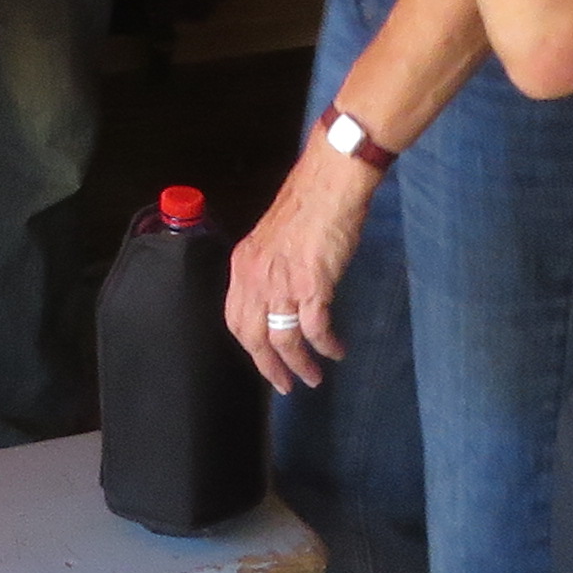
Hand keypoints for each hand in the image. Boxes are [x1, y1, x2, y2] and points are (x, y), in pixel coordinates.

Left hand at [227, 133, 376, 393]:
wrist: (328, 185)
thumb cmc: (306, 206)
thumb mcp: (272, 241)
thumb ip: (268, 270)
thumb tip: (279, 297)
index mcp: (242, 267)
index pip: (235, 318)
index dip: (249, 345)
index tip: (263, 361)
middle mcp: (255, 279)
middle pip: (254, 337)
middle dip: (270, 367)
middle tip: (285, 386)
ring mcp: (282, 284)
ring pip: (284, 339)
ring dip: (299, 364)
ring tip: (314, 378)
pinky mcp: (312, 286)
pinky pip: (316, 328)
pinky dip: (326, 345)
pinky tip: (336, 351)